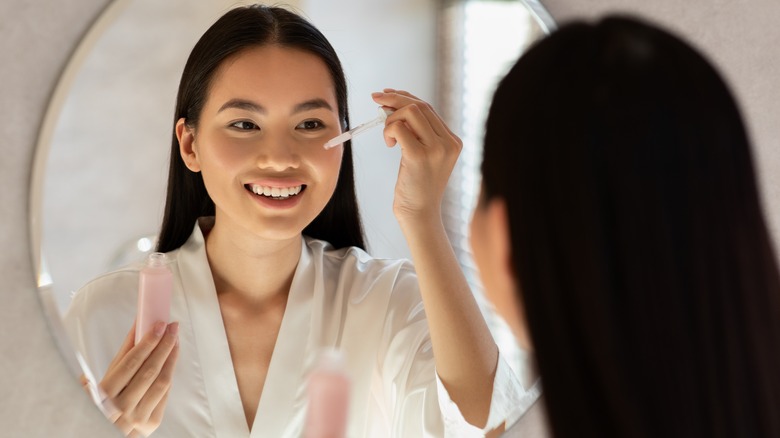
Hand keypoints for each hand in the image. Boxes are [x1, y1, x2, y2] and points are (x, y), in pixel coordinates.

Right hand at [100, 320, 178, 436]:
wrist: (106, 431)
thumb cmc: (106, 399)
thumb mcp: (106, 376)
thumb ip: (123, 354)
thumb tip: (138, 325)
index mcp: (105, 393)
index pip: (131, 363)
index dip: (147, 342)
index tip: (159, 325)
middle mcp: (121, 407)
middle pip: (150, 370)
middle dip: (164, 345)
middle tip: (172, 327)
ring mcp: (137, 417)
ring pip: (161, 382)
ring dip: (171, 357)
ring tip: (175, 340)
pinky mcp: (151, 422)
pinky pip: (165, 393)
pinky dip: (170, 373)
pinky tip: (172, 358)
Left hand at [371, 89, 462, 225]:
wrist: (419, 214)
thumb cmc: (416, 186)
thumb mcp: (422, 155)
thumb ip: (416, 133)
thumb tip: (392, 105)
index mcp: (453, 141)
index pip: (429, 108)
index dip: (406, 97)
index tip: (388, 95)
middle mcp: (449, 143)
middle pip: (420, 106)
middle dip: (394, 99)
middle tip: (376, 99)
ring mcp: (436, 149)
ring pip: (410, 112)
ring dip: (390, 119)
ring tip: (387, 138)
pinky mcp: (419, 156)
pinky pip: (398, 128)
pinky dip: (388, 130)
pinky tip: (389, 144)